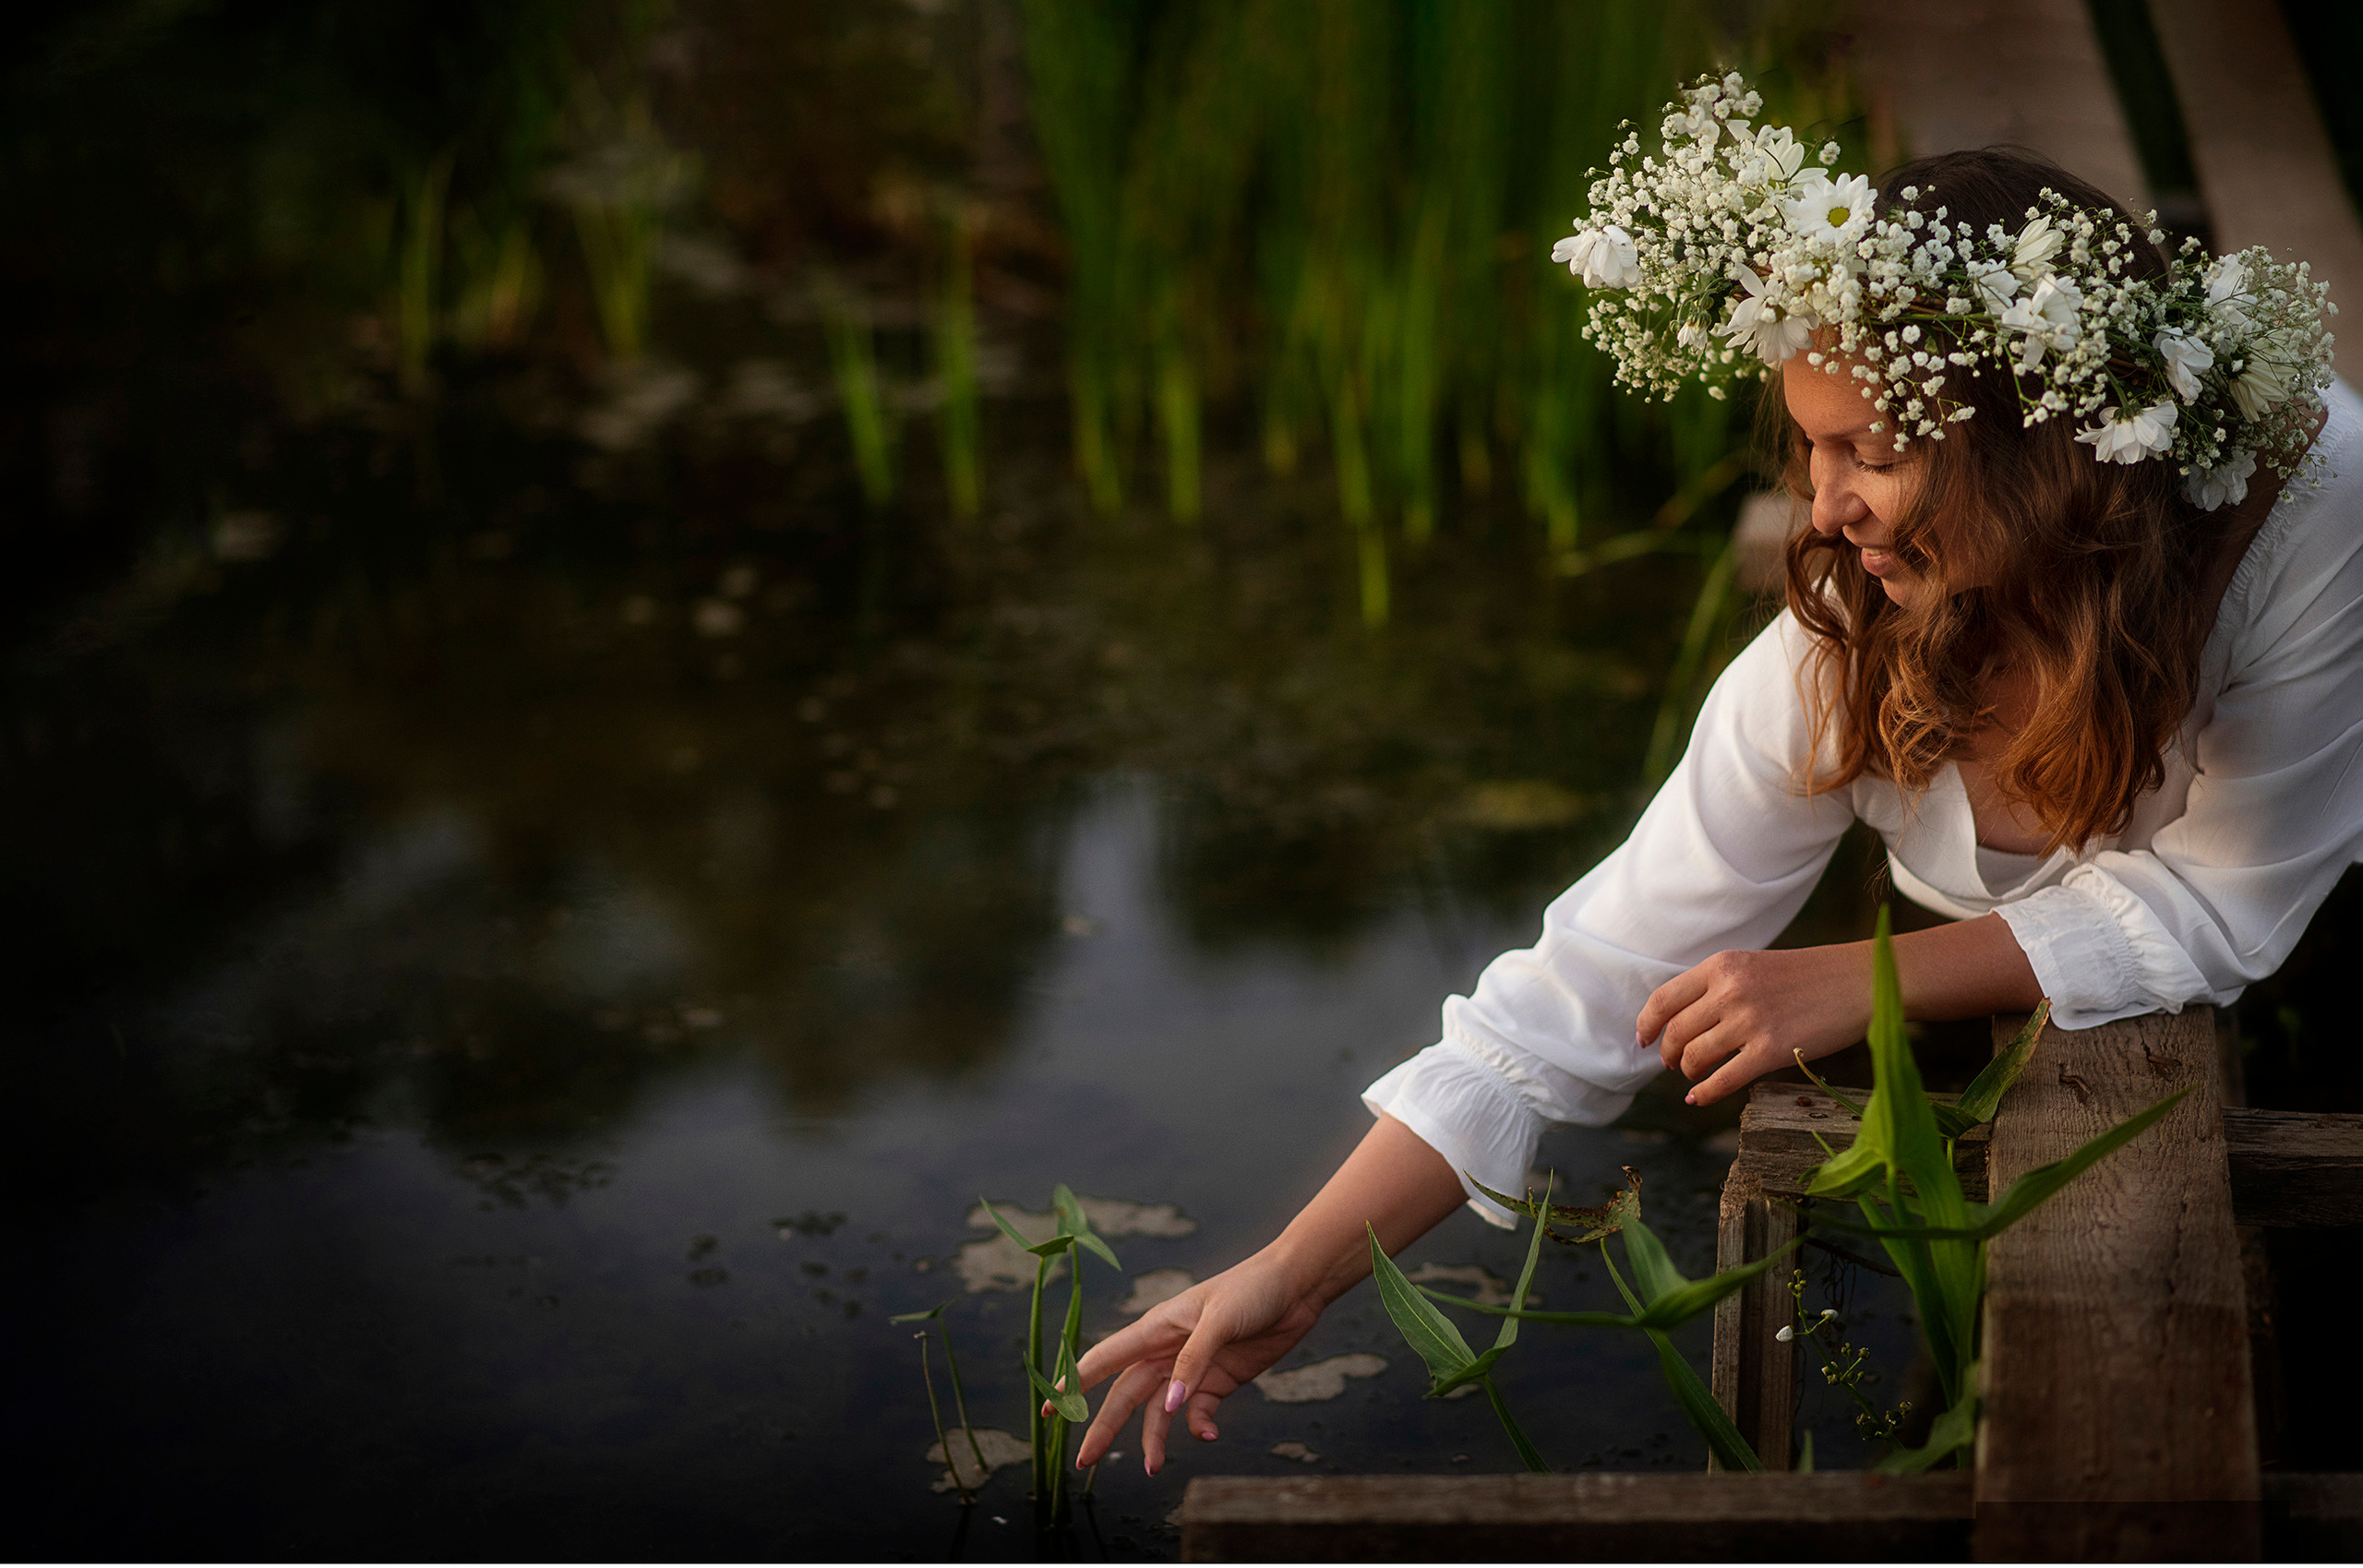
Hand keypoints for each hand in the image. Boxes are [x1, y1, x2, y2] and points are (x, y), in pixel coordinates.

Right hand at [1068, 1250, 1322, 1475]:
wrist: (1295, 1286)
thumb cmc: (1251, 1290)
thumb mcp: (1219, 1321)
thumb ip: (1192, 1363)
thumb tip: (1169, 1407)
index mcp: (1157, 1328)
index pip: (1106, 1358)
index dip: (1076, 1381)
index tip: (1050, 1406)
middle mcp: (1167, 1350)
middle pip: (1126, 1394)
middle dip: (1104, 1426)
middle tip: (1085, 1460)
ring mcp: (1192, 1368)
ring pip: (1159, 1411)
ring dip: (1153, 1439)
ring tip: (1153, 1468)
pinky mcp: (1218, 1380)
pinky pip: (1199, 1412)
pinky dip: (1199, 1426)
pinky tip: (1209, 1435)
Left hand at [1636, 943, 1871, 1105]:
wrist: (1858, 980)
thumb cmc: (1807, 976)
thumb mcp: (1754, 966)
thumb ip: (1719, 986)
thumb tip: (1684, 1019)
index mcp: (1721, 966)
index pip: (1665, 998)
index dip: (1647, 1023)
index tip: (1643, 1039)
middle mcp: (1730, 991)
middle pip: (1676, 1032)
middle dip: (1668, 1053)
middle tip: (1670, 1063)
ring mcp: (1750, 1021)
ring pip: (1695, 1056)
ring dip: (1687, 1071)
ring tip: (1692, 1075)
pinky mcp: (1772, 1050)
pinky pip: (1724, 1079)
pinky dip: (1705, 1092)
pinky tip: (1698, 1097)